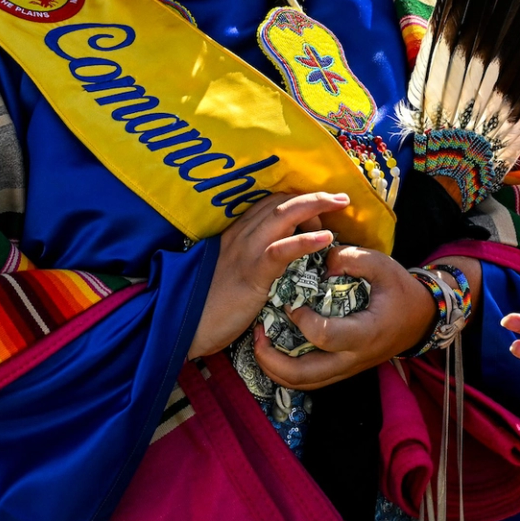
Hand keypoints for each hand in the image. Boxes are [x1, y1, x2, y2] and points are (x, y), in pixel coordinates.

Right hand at [191, 192, 347, 359]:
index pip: (269, 204)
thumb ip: (250, 268)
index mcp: (236, 237)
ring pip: (283, 215)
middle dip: (313, 196)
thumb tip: (277, 270)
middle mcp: (241, 236)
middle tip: (340, 199)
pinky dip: (305, 240)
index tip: (319, 207)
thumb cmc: (205, 309)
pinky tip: (325, 237)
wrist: (178, 324)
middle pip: (280, 202)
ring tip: (341, 204)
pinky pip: (281, 250)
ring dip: (316, 205)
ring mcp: (246, 252)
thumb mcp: (230, 279)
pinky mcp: (251, 274)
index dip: (296, 200)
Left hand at [252, 249, 453, 389]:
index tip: (292, 302)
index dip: (302, 320)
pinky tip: (273, 349)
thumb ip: (351, 258)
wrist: (418, 319)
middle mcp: (353, 357)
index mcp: (365, 332)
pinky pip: (307, 380)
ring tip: (258, 342)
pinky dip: (284, 370)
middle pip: (304, 375)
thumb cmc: (399, 290)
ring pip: (302, 384)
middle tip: (257, 333)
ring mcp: (345, 369)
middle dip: (272, 359)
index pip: (325, 336)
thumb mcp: (382, 265)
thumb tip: (321, 261)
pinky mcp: (339, 370)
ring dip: (273, 368)